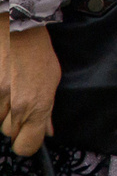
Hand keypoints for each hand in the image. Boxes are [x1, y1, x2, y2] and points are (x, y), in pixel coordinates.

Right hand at [2, 26, 58, 156]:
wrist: (17, 29)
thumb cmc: (37, 53)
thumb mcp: (52, 79)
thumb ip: (47, 110)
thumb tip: (47, 133)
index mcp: (37, 105)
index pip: (26, 146)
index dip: (26, 143)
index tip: (27, 135)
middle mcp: (15, 107)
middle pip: (8, 133)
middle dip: (13, 122)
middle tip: (17, 100)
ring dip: (0, 111)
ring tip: (7, 89)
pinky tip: (0, 85)